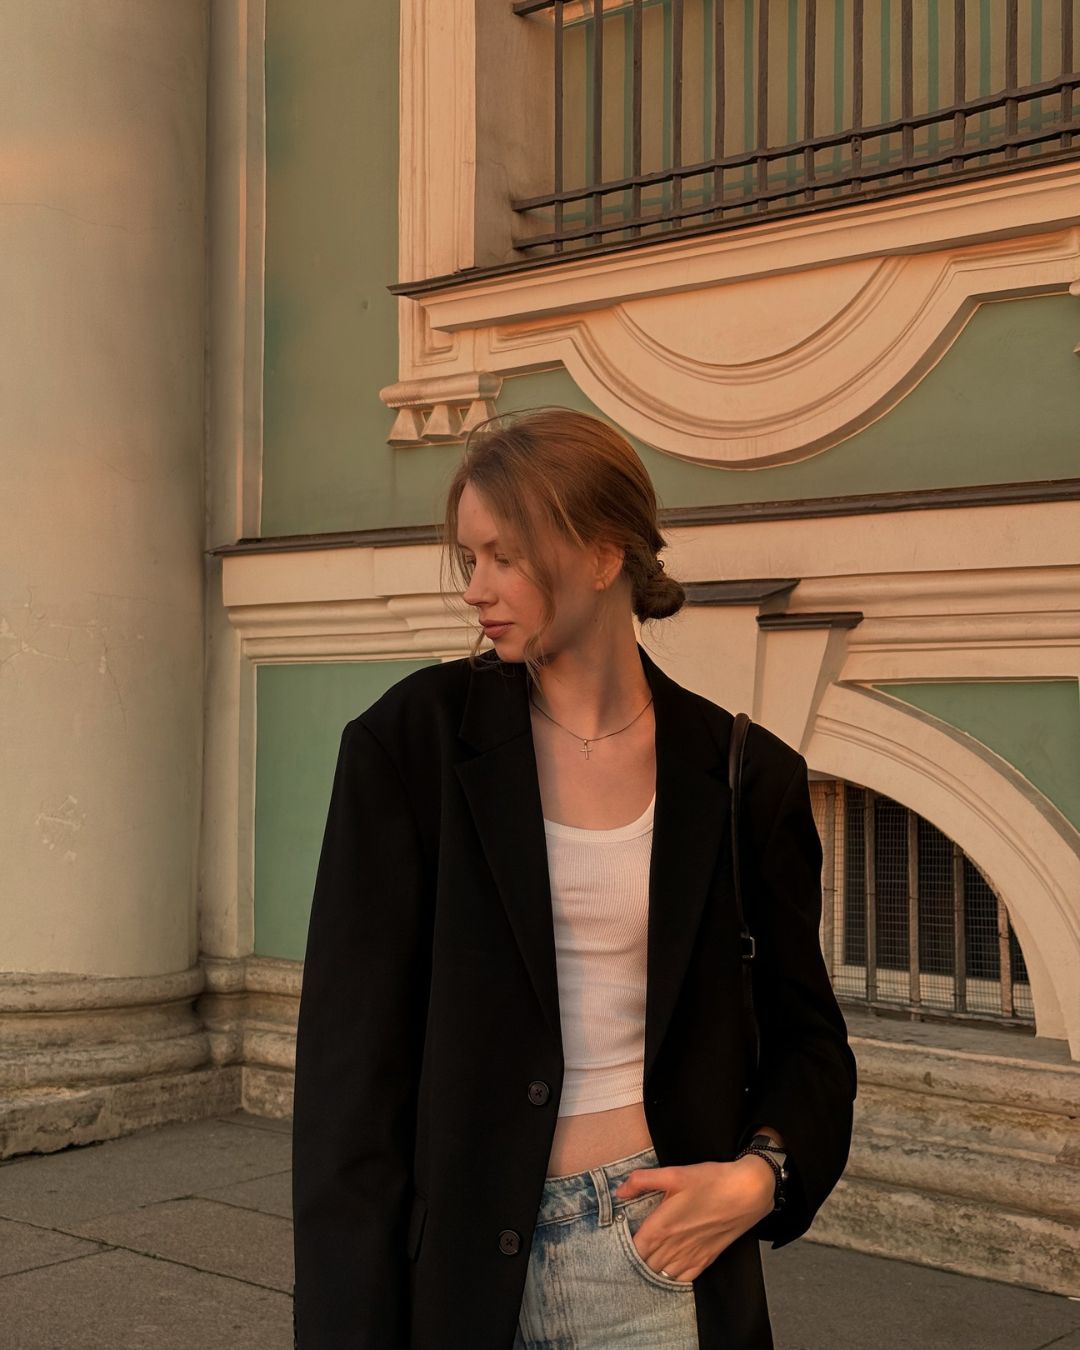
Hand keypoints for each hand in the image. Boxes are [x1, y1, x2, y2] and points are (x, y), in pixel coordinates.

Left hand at [611, 1156, 776, 1281]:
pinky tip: (667, 1270)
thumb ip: (642, 1181)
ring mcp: (690, 1256)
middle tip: (627, 1252)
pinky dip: (671, 1278)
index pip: (632, 1251)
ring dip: (650, 1271)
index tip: (616, 1241)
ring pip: (661, 1275)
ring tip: (644, 1261)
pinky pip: (682, 1279)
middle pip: (644, 1265)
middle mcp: (673, 1247)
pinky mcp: (706, 1259)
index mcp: (661, 1227)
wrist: (746, 1193)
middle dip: (634, 1261)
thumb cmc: (710, 1181)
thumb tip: (619, 1191)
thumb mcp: (673, 1173)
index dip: (621, 1249)